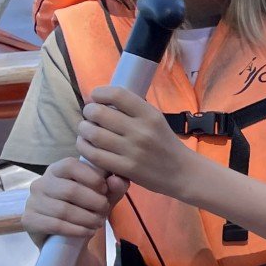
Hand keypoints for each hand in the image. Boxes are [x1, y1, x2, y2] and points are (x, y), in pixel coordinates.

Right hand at [22, 156, 125, 240]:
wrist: (68, 240)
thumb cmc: (85, 210)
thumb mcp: (105, 197)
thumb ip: (114, 187)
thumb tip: (118, 180)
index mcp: (56, 170)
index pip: (71, 165)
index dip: (91, 177)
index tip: (105, 190)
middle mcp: (40, 183)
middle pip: (70, 190)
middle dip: (93, 202)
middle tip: (104, 211)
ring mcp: (32, 201)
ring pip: (64, 210)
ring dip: (87, 218)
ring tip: (97, 223)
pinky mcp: (29, 220)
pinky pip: (55, 225)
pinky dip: (76, 230)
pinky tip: (87, 232)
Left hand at [76, 85, 193, 197]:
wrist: (182, 172)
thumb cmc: (164, 144)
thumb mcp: (156, 120)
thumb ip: (133, 110)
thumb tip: (100, 100)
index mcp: (150, 115)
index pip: (118, 95)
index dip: (100, 93)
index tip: (96, 97)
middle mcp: (141, 130)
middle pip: (100, 113)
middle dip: (88, 112)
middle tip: (89, 116)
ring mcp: (133, 150)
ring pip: (94, 134)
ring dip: (84, 129)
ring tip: (86, 130)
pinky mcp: (126, 168)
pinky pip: (95, 155)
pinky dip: (84, 147)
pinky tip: (86, 145)